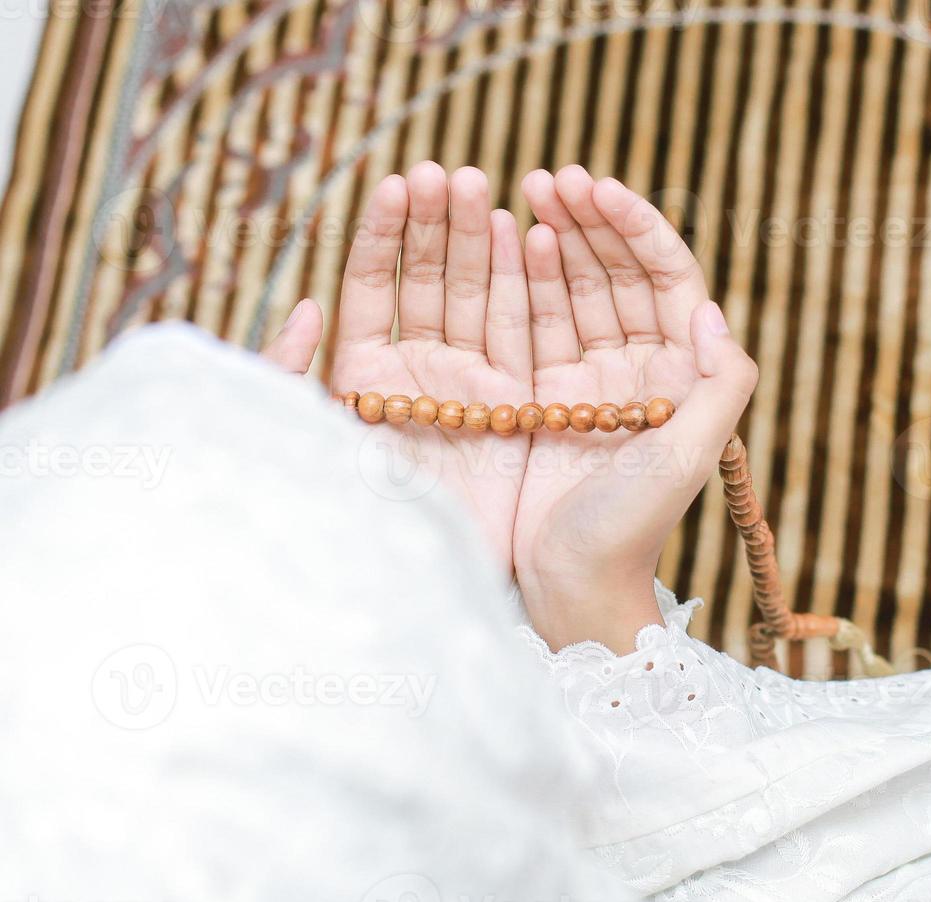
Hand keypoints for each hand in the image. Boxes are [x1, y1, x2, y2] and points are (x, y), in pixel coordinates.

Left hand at [264, 163, 533, 576]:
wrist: (427, 585)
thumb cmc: (356, 519)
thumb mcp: (305, 442)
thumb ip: (290, 374)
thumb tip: (304, 304)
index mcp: (363, 377)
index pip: (374, 286)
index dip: (386, 234)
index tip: (399, 184)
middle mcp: (418, 375)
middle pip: (429, 280)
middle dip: (438, 222)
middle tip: (450, 172)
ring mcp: (470, 386)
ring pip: (475, 297)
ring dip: (479, 240)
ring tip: (482, 187)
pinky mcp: (516, 405)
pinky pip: (520, 334)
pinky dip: (521, 286)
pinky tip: (524, 238)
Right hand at [515, 166, 756, 651]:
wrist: (572, 588)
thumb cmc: (633, 529)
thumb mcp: (688, 456)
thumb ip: (720, 383)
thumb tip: (715, 308)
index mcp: (684, 376)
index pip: (669, 280)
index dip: (639, 229)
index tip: (599, 190)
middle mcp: (640, 369)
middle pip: (620, 274)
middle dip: (591, 221)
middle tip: (551, 176)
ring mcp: (589, 379)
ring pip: (576, 289)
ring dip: (556, 238)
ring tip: (524, 191)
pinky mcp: (542, 395)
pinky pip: (535, 322)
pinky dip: (524, 279)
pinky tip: (509, 239)